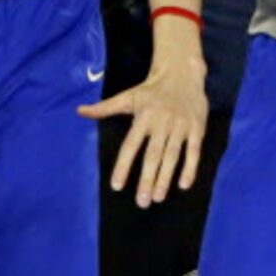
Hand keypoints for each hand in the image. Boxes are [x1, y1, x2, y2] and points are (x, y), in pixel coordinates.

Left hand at [79, 62, 208, 205]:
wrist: (182, 73)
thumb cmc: (151, 90)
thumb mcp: (127, 96)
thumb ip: (104, 107)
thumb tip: (79, 111)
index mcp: (143, 116)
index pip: (131, 145)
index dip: (123, 165)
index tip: (117, 186)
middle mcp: (161, 122)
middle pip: (153, 155)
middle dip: (147, 179)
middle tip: (141, 201)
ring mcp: (180, 126)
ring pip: (172, 156)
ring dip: (165, 178)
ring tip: (157, 197)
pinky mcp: (197, 128)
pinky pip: (193, 151)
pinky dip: (190, 168)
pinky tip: (183, 185)